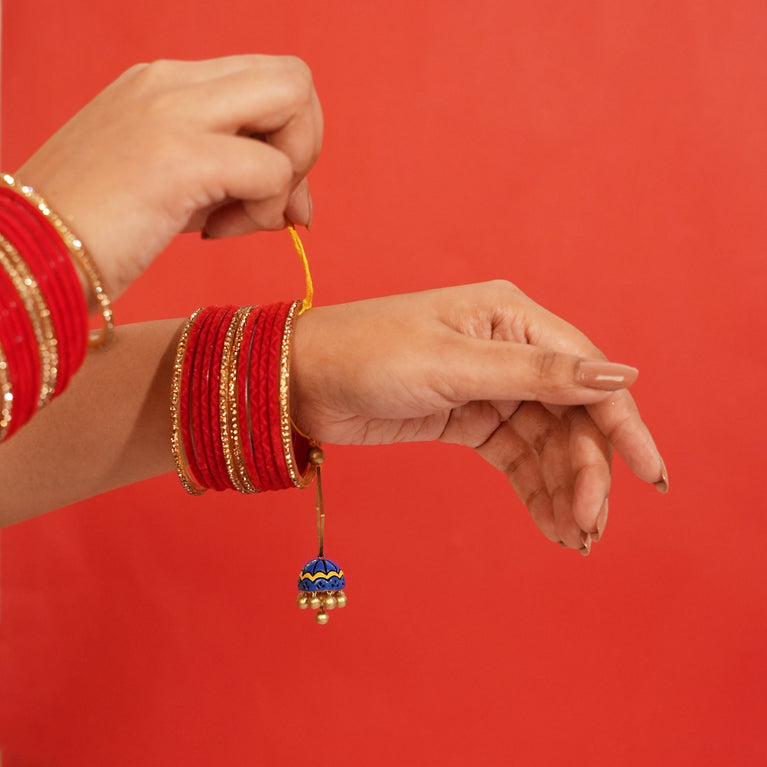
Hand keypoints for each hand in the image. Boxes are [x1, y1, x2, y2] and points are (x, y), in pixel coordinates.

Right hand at [16, 55, 322, 298]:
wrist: (26, 257)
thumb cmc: (96, 230)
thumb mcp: (174, 189)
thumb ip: (236, 181)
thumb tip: (302, 206)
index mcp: (166, 81)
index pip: (269, 81)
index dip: (288, 139)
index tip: (266, 194)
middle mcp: (172, 80)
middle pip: (294, 77)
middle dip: (304, 146)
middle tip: (270, 200)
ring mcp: (173, 110)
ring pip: (294, 100)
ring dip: (290, 173)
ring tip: (236, 219)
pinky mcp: (178, 156)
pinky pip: (271, 170)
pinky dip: (264, 210)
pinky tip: (214, 233)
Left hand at [291, 281, 665, 552]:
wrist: (301, 381)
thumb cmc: (369, 354)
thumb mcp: (454, 364)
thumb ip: (538, 375)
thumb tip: (621, 376)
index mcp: (512, 317)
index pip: (586, 375)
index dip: (622, 426)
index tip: (650, 477)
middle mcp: (509, 349)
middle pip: (569, 416)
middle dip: (584, 471)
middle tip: (588, 526)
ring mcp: (489, 386)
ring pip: (545, 442)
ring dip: (561, 489)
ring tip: (572, 537)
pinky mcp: (468, 418)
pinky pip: (515, 456)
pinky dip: (533, 488)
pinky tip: (548, 522)